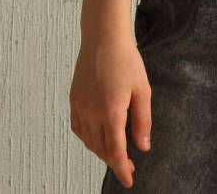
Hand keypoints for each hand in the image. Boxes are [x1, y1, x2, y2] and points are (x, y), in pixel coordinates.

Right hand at [69, 33, 151, 187]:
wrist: (103, 37)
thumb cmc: (126, 60)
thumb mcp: (142, 90)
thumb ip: (142, 121)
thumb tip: (143, 147)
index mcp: (111, 112)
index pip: (115, 152)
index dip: (122, 170)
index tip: (128, 180)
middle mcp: (92, 113)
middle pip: (101, 149)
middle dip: (114, 161)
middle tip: (128, 165)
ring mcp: (80, 106)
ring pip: (88, 141)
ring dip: (101, 151)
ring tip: (115, 151)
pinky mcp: (73, 99)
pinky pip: (78, 128)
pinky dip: (87, 138)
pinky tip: (97, 136)